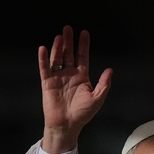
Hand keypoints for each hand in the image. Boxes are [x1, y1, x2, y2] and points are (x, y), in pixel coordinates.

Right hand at [39, 25, 112, 153]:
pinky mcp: (47, 83)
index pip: (82, 57)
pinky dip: (43, 59)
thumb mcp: (97, 99)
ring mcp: (58, 78)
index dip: (83, 45)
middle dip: (69, 41)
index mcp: (81, 77)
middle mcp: (69, 74)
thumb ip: (103, 84)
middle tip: (68, 28)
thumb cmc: (83, 114)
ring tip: (59, 37)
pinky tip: (43, 49)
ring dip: (58, 47)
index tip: (84, 33)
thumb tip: (110, 70)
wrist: (67, 125)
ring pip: (57, 58)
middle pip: (69, 54)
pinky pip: (45, 68)